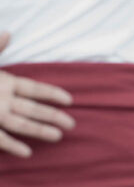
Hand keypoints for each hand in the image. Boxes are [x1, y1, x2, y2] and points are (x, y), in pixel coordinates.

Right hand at [0, 33, 74, 157]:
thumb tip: (8, 33)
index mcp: (2, 81)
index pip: (33, 87)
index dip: (52, 93)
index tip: (70, 100)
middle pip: (32, 108)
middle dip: (53, 115)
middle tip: (73, 124)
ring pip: (20, 123)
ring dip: (39, 130)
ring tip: (58, 137)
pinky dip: (12, 146)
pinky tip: (27, 153)